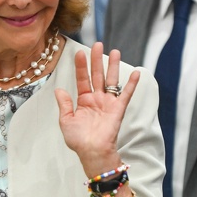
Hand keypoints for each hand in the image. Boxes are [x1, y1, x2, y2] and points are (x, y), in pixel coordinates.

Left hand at [55, 42, 140, 174]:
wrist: (92, 152)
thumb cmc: (78, 140)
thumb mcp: (66, 121)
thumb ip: (64, 104)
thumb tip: (59, 89)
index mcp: (84, 101)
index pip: (82, 79)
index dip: (81, 66)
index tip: (79, 53)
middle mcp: (97, 99)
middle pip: (98, 75)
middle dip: (97, 60)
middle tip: (97, 44)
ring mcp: (108, 103)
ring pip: (112, 80)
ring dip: (114, 66)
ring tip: (115, 51)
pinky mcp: (118, 109)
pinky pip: (126, 94)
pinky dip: (132, 84)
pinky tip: (136, 72)